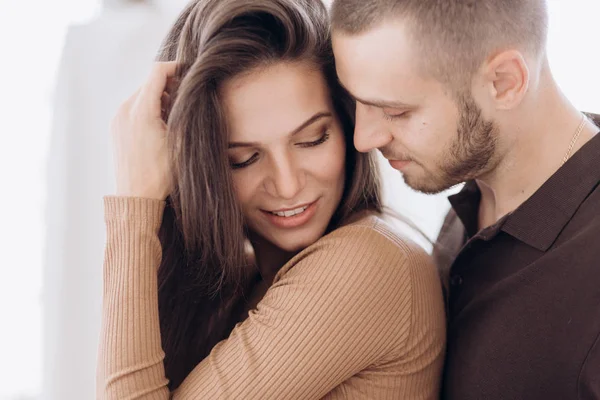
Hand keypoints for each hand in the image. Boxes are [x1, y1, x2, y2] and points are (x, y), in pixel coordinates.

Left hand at [111, 62, 177, 199]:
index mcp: (141, 110)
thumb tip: (189, 93)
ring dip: (158, 99)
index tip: (189, 73)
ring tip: (173, 117)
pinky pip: (132, 108)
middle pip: (149, 83)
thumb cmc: (161, 174)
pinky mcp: (115, 128)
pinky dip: (147, 109)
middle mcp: (125, 110)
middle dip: (168, 86)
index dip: (175, 68)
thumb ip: (184, 112)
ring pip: (141, 95)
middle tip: (186, 100)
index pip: (157, 72)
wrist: (136, 198)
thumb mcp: (180, 141)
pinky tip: (159, 126)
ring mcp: (117, 119)